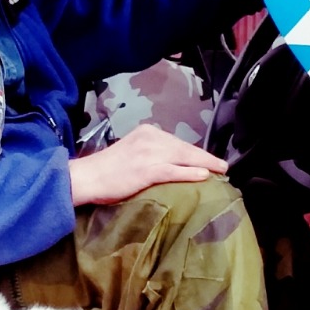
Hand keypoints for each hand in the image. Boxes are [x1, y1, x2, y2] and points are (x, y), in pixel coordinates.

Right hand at [68, 123, 227, 206]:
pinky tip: (204, 176)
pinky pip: (174, 171)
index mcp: (147, 133)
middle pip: (185, 148)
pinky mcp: (146, 170)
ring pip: (183, 157)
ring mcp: (148, 154)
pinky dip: (190, 173)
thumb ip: (150, 154)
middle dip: (206, 157)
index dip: (195, 152)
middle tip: (223, 165)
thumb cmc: (107, 170)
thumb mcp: (131, 153)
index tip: (209, 160)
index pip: (177, 142)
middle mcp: (150, 138)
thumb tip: (172, 164)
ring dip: (205, 164)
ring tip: (220, 170)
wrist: (87, 177)